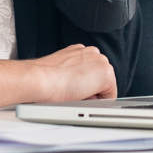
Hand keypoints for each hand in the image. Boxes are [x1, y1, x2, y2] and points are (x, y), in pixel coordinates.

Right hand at [0, 45, 116, 109]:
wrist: (42, 79)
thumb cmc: (45, 79)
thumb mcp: (61, 70)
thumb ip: (72, 72)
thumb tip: (76, 85)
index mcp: (80, 51)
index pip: (91, 73)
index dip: (82, 86)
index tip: (72, 89)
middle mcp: (92, 53)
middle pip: (100, 80)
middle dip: (90, 90)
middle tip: (73, 92)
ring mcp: (100, 62)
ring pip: (105, 87)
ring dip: (94, 94)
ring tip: (76, 94)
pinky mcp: (106, 74)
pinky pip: (110, 95)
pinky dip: (100, 101)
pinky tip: (84, 97)